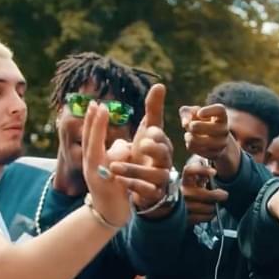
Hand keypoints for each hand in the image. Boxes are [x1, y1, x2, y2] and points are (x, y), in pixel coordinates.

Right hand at [81, 101, 131, 226]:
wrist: (108, 215)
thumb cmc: (112, 188)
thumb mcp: (111, 168)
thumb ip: (115, 155)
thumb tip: (123, 144)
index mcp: (92, 160)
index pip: (91, 138)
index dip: (93, 121)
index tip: (95, 103)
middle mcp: (90, 167)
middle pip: (90, 141)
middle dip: (93, 123)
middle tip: (98, 103)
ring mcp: (97, 177)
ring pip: (96, 152)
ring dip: (98, 131)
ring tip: (103, 113)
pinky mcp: (107, 187)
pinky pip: (111, 169)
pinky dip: (115, 157)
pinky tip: (124, 147)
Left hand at [108, 84, 174, 218]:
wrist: (147, 183)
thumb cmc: (148, 153)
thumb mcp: (149, 131)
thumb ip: (154, 109)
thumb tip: (160, 84)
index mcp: (162, 145)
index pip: (162, 138)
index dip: (157, 135)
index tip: (148, 132)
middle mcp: (164, 161)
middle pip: (164, 155)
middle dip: (154, 149)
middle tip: (142, 144)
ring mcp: (160, 179)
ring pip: (153, 175)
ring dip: (133, 170)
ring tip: (113, 167)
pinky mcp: (153, 193)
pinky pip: (146, 191)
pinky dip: (132, 187)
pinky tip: (118, 181)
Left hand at [179, 104, 233, 161]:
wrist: (211, 141)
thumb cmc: (200, 123)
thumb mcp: (193, 114)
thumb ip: (186, 112)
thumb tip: (185, 123)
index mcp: (221, 117)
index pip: (220, 110)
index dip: (209, 110)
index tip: (199, 113)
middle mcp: (224, 130)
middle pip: (213, 128)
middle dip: (195, 126)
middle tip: (190, 126)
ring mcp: (221, 144)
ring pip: (204, 142)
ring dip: (191, 137)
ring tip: (188, 135)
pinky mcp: (215, 154)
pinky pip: (199, 150)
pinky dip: (190, 145)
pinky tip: (190, 142)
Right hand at [181, 156, 227, 224]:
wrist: (180, 206)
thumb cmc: (193, 190)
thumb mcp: (196, 180)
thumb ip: (203, 175)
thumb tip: (213, 173)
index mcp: (185, 179)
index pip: (189, 170)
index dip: (202, 170)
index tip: (214, 172)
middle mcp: (182, 191)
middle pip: (205, 194)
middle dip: (217, 195)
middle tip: (224, 195)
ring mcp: (182, 205)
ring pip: (205, 207)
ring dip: (214, 207)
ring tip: (215, 205)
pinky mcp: (184, 217)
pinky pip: (202, 217)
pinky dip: (209, 216)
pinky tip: (210, 213)